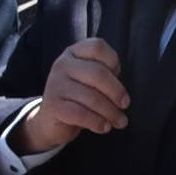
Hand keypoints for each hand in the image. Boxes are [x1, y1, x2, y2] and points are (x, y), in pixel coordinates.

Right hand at [11, 37, 129, 153]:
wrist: (50, 121)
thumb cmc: (78, 97)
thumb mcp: (90, 80)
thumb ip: (105, 74)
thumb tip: (122, 90)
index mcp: (74, 53)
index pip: (97, 47)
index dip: (113, 60)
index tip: (118, 76)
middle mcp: (62, 65)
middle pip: (98, 73)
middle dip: (116, 92)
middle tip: (125, 105)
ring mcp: (55, 84)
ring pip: (92, 97)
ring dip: (111, 112)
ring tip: (120, 121)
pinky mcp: (52, 106)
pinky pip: (81, 114)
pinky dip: (97, 122)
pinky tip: (104, 127)